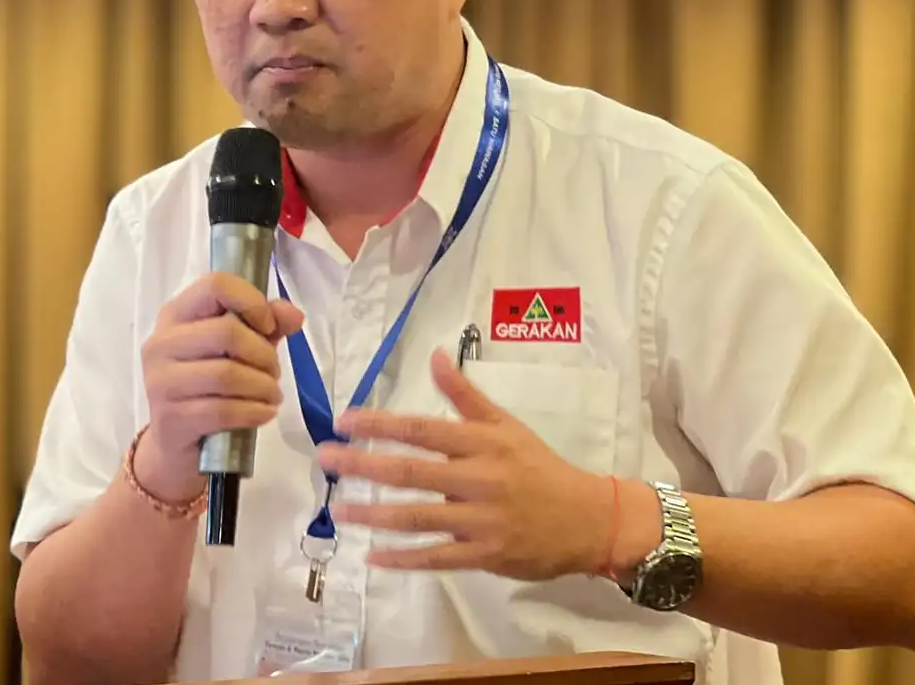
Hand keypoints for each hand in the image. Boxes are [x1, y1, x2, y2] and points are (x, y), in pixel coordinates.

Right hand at [135, 272, 304, 502]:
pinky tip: (264, 413)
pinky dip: (254, 412)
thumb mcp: (240, 349)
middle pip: (227, 332)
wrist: (176, 446)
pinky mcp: (170, 418)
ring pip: (227, 374)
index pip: (215, 285)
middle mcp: (161, 343)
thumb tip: (293, 314)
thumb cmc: (209, 388)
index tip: (268, 327)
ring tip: (271, 395)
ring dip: (263, 386)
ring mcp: (160, 382)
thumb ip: (266, 325)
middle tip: (274, 373)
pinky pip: (223, 410)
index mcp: (176, 315)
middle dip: (264, 355)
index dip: (252, 302)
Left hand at [317, 351, 618, 580]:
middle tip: (326, 459)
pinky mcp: (485, 555)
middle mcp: (478, 479)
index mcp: (482, 443)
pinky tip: (373, 557)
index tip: (345, 421)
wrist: (588, 518)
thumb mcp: (506, 425)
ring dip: (374, 515)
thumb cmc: (540, 468)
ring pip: (418, 517)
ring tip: (339, 510)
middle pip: (411, 471)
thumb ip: (465, 395)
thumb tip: (434, 355)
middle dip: (363, 465)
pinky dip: (404, 559)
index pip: (422, 429)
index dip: (380, 424)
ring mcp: (480, 520)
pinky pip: (437, 558)